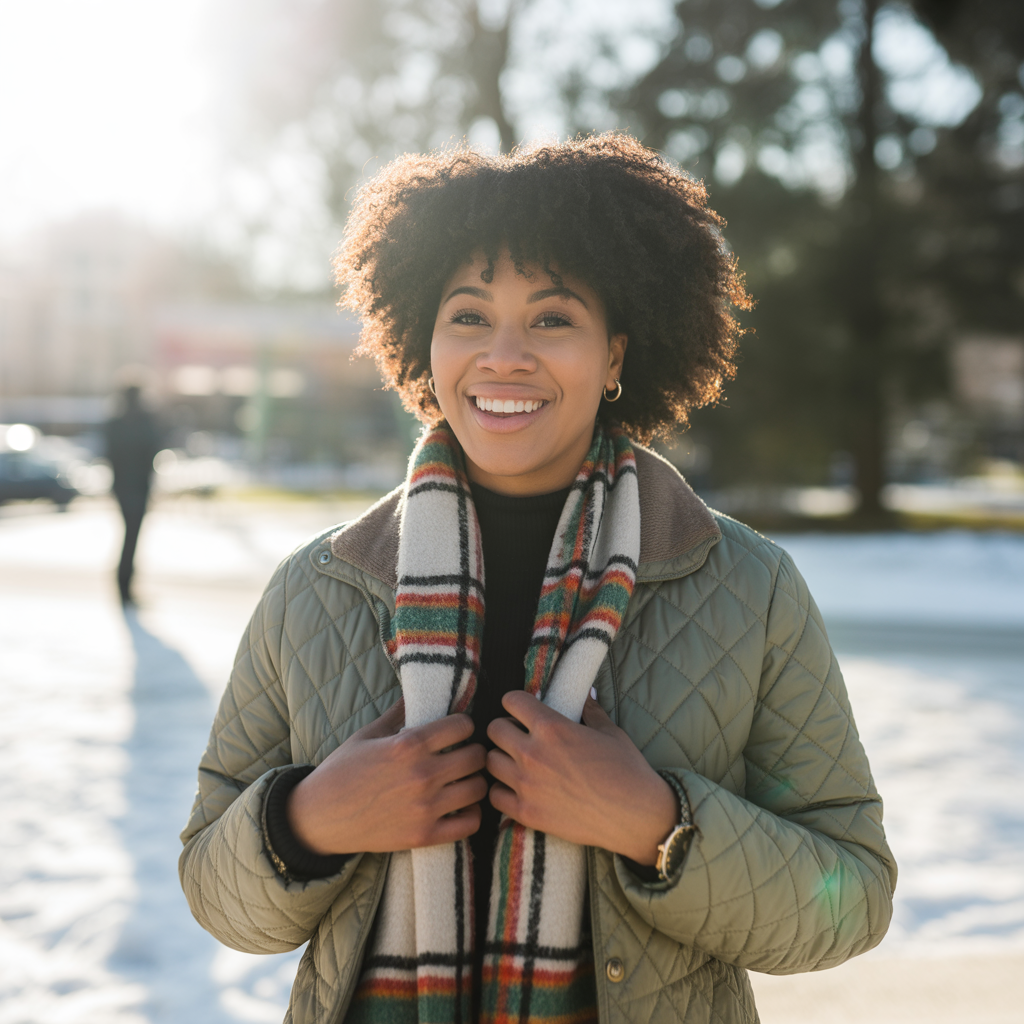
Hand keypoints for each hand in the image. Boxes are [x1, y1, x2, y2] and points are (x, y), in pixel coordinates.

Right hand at [286, 699, 487, 854]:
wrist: (319, 817)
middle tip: (463, 754)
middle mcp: (421, 775)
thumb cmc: (342, 770)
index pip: (462, 726)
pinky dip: (472, 814)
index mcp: (408, 745)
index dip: (463, 725)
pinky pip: (470, 823)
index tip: (457, 730)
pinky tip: (460, 807)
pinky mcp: (424, 835)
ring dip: (475, 781)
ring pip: (479, 788)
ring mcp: (425, 807)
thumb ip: (399, 711)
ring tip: (463, 779)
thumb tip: (417, 688)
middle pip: (476, 756)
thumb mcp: (368, 733)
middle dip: (473, 751)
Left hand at [486, 691, 678, 864]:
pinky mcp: (526, 813)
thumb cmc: (627, 770)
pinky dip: (501, 790)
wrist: (636, 816)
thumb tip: (586, 693)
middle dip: (505, 729)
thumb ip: (590, 709)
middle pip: (494, 730)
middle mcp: (532, 753)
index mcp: (552, 727)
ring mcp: (526, 785)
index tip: (523, 710)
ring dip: (501, 759)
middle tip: (518, 736)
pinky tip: (516, 789)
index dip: (516, 703)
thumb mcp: (609, 731)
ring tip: (516, 763)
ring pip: (489, 762)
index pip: (512, 701)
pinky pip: (494, 796)